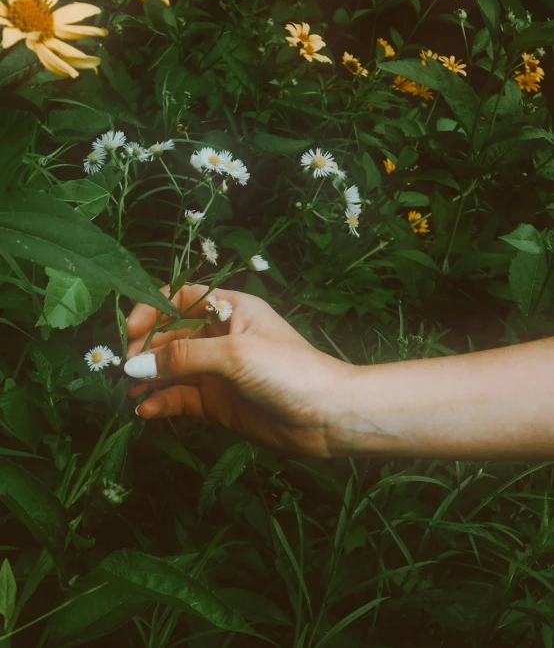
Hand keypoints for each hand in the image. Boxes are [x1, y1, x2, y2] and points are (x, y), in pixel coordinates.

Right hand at [125, 284, 354, 456]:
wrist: (327, 416)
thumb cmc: (288, 370)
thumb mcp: (234, 354)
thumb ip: (183, 356)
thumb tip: (135, 363)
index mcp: (231, 308)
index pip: (181, 299)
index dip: (153, 310)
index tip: (132, 331)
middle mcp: (221, 335)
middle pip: (171, 335)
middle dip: (146, 350)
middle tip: (123, 369)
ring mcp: (219, 370)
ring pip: (173, 369)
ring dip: (150, 378)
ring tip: (129, 392)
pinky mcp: (218, 402)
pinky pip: (182, 397)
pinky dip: (163, 402)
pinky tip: (148, 410)